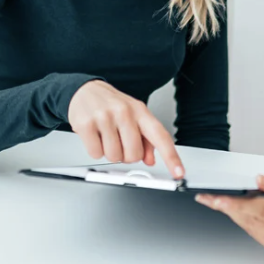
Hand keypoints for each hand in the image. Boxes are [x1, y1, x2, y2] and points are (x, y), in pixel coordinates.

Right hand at [67, 80, 184, 177]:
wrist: (85, 90)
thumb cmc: (112, 105)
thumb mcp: (133, 115)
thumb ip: (146, 139)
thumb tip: (150, 160)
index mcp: (140, 111)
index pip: (160, 136)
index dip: (171, 157)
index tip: (179, 173)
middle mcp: (124, 112)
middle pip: (134, 155)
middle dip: (127, 155)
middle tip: (120, 142)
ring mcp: (104, 117)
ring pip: (114, 156)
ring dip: (110, 153)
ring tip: (106, 137)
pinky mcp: (86, 124)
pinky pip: (96, 153)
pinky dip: (95, 150)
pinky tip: (95, 136)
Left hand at [196, 176, 263, 263]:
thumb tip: (259, 181)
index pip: (258, 212)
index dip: (233, 204)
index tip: (215, 199)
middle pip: (250, 223)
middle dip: (229, 209)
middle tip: (209, 196)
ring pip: (254, 232)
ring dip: (240, 216)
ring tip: (226, 200)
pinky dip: (255, 224)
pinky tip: (250, 212)